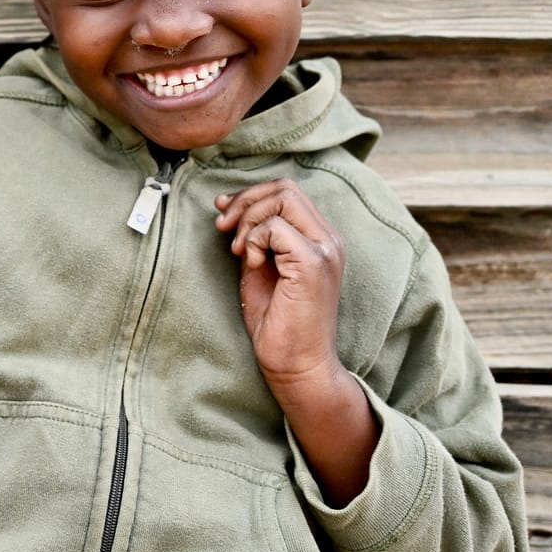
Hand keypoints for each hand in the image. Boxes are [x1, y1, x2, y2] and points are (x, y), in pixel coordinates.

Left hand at [214, 179, 347, 388]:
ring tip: (240, 252)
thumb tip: (226, 204)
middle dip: (245, 201)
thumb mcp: (259, 268)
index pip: (287, 191)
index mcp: (319, 238)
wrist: (296, 364)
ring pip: (282, 200)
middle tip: (224, 228)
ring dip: (249, 220)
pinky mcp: (313, 264)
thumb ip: (252, 237)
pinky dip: (255, 240)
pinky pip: (276, 227)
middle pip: (285, 188)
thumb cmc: (277, 323)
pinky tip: (252, 265)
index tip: (222, 215)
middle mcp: (329, 239)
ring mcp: (325, 250)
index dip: (250, 196)